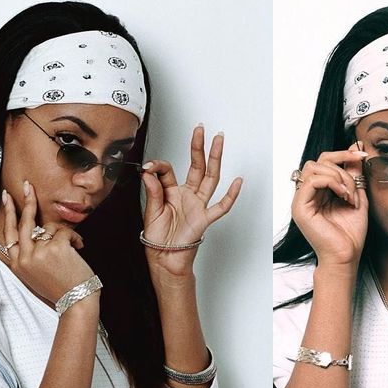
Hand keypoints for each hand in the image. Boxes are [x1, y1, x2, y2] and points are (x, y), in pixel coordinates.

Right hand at [2, 181, 96, 303]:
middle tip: (28, 185)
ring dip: (64, 235)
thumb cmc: (61, 287)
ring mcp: (38, 252)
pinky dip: (75, 238)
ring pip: (49, 228)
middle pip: (23, 222)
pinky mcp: (55, 248)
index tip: (7, 197)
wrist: (76, 301)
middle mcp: (24, 258)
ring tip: (73, 249)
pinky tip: (79, 249)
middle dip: (26, 200)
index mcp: (17, 264)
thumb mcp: (36, 274)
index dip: (8, 214)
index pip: (9, 233)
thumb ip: (32, 255)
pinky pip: (64, 231)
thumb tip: (38, 233)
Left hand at [140, 125, 242, 276]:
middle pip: (196, 166)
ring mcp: (198, 205)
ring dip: (214, 159)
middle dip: (198, 147)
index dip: (158, 165)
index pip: (168, 170)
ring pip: (210, 178)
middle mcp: (187, 195)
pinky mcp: (205, 218)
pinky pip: (221, 206)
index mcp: (171, 192)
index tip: (149, 166)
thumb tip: (149, 172)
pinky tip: (238, 182)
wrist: (164, 258)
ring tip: (218, 141)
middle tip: (200, 129)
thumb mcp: (150, 211)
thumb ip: (152, 191)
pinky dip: (231, 195)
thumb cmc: (157, 237)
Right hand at [291, 143, 368, 267]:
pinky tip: (343, 196)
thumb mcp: (357, 198)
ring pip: (314, 167)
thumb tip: (355, 153)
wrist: (346, 257)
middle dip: (341, 163)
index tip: (363, 155)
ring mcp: (301, 200)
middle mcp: (307, 194)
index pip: (325, 162)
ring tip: (349, 194)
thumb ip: (354, 176)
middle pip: (317, 160)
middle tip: (356, 181)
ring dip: (338, 176)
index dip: (343, 154)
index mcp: (319, 192)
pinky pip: (312, 180)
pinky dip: (332, 182)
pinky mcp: (300, 207)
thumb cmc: (350, 235)